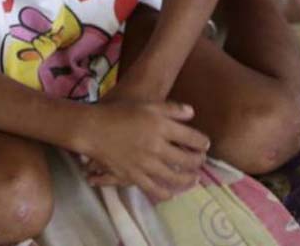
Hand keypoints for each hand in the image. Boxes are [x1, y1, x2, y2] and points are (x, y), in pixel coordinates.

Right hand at [80, 100, 208, 201]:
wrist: (93, 130)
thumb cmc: (120, 113)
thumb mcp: (147, 105)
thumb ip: (171, 108)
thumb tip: (192, 113)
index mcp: (161, 127)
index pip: (192, 138)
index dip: (203, 142)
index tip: (205, 144)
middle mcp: (157, 147)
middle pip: (187, 160)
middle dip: (198, 162)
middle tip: (201, 161)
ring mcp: (146, 165)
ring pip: (175, 178)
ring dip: (188, 180)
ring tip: (193, 179)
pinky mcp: (134, 177)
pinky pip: (155, 190)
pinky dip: (167, 193)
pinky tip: (172, 193)